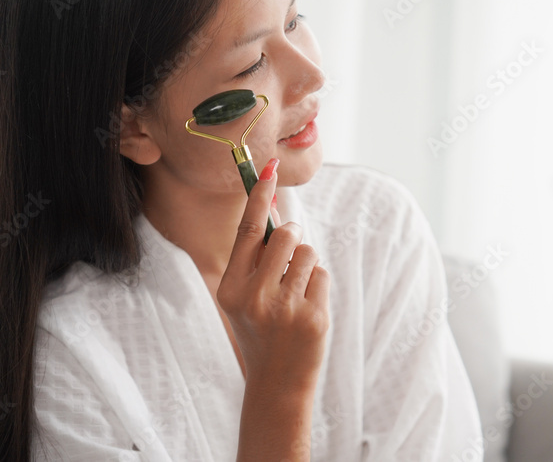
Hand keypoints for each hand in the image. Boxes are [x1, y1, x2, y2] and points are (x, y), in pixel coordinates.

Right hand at [216, 158, 330, 391]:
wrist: (276, 384)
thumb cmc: (261, 332)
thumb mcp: (244, 298)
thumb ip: (255, 260)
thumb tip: (275, 210)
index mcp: (230, 288)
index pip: (247, 230)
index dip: (259, 195)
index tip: (270, 167)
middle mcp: (254, 297)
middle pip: (285, 235)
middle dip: (292, 238)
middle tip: (288, 259)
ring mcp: (284, 308)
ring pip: (307, 253)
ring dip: (306, 265)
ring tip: (295, 292)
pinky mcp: (312, 317)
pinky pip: (322, 275)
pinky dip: (317, 285)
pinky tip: (307, 309)